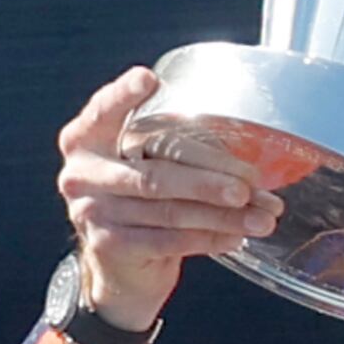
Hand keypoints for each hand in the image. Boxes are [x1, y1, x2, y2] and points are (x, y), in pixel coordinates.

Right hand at [55, 67, 281, 330]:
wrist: (119, 264)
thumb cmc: (142, 199)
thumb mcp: (143, 162)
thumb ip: (169, 144)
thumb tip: (243, 151)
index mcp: (86, 138)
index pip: (103, 111)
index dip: (123, 96)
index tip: (148, 79)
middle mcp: (83, 173)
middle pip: (155, 174)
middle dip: (208, 181)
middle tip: (249, 185)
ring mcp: (93, 212)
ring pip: (169, 212)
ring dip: (222, 215)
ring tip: (261, 216)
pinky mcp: (111, 246)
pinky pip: (170, 241)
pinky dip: (209, 238)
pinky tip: (237, 236)